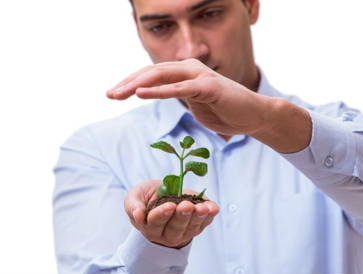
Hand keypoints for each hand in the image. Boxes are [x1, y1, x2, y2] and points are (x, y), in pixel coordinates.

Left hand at [106, 58, 276, 135]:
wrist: (252, 116)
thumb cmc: (224, 110)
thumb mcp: (194, 103)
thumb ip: (178, 96)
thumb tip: (161, 96)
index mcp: (185, 73)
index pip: (152, 75)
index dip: (130, 83)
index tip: (113, 94)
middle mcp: (190, 69)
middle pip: (152, 72)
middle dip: (128, 83)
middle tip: (110, 95)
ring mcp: (200, 76)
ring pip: (163, 76)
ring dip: (139, 85)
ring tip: (120, 94)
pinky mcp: (210, 87)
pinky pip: (181, 88)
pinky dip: (161, 91)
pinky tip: (143, 94)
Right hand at [125, 180, 218, 248]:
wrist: (161, 195)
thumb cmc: (146, 197)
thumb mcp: (134, 197)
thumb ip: (133, 205)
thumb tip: (138, 214)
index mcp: (149, 227)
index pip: (156, 223)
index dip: (162, 215)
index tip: (169, 206)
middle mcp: (167, 233)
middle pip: (175, 227)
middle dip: (182, 216)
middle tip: (186, 206)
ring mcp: (183, 231)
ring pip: (191, 227)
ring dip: (198, 217)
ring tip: (202, 208)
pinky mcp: (196, 226)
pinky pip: (204, 223)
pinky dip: (209, 216)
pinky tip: (212, 208)